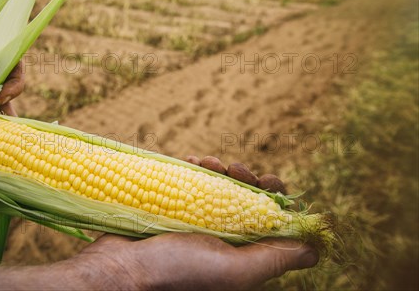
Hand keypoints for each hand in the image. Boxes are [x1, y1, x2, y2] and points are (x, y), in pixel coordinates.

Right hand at [0, 159, 310, 289]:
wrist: (120, 269)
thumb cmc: (176, 274)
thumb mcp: (234, 272)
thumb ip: (275, 258)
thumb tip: (316, 247)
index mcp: (242, 254)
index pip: (271, 219)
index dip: (274, 195)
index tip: (266, 179)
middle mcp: (223, 238)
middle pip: (246, 196)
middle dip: (244, 175)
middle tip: (234, 167)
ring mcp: (198, 222)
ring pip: (218, 185)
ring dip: (219, 167)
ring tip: (208, 161)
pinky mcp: (175, 208)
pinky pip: (191, 181)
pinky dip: (194, 168)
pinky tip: (191, 161)